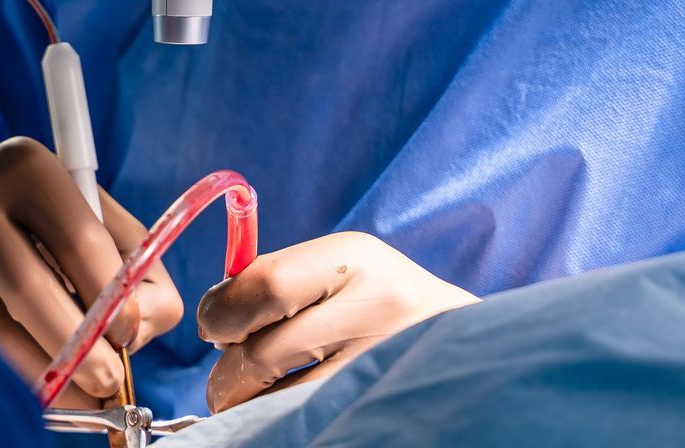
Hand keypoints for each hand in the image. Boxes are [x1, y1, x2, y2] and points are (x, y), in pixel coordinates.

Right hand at [0, 137, 183, 405]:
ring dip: (48, 373)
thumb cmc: (36, 210)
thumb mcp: (88, 210)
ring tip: (84, 394)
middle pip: (30, 288)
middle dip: (78, 347)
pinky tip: (44, 385)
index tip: (131, 337)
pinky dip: (16, 369)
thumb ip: (130, 259)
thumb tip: (138, 329)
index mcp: (30, 166)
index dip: (113, 299)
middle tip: (108, 378)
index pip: (80, 241)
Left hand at [196, 232, 477, 411]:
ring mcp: (384, 366)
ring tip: (254, 399)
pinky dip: (277, 423)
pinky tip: (283, 414)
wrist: (472, 347)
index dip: (220, 314)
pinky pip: (305, 424)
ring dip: (248, 406)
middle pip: (263, 353)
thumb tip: (213, 317)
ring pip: (279, 402)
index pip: (263, 285)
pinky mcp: (382, 410)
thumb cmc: (387, 305)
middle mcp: (377, 310)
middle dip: (225, 373)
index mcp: (356, 260)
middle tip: (225, 379)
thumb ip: (282, 281)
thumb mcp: (345, 270)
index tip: (213, 329)